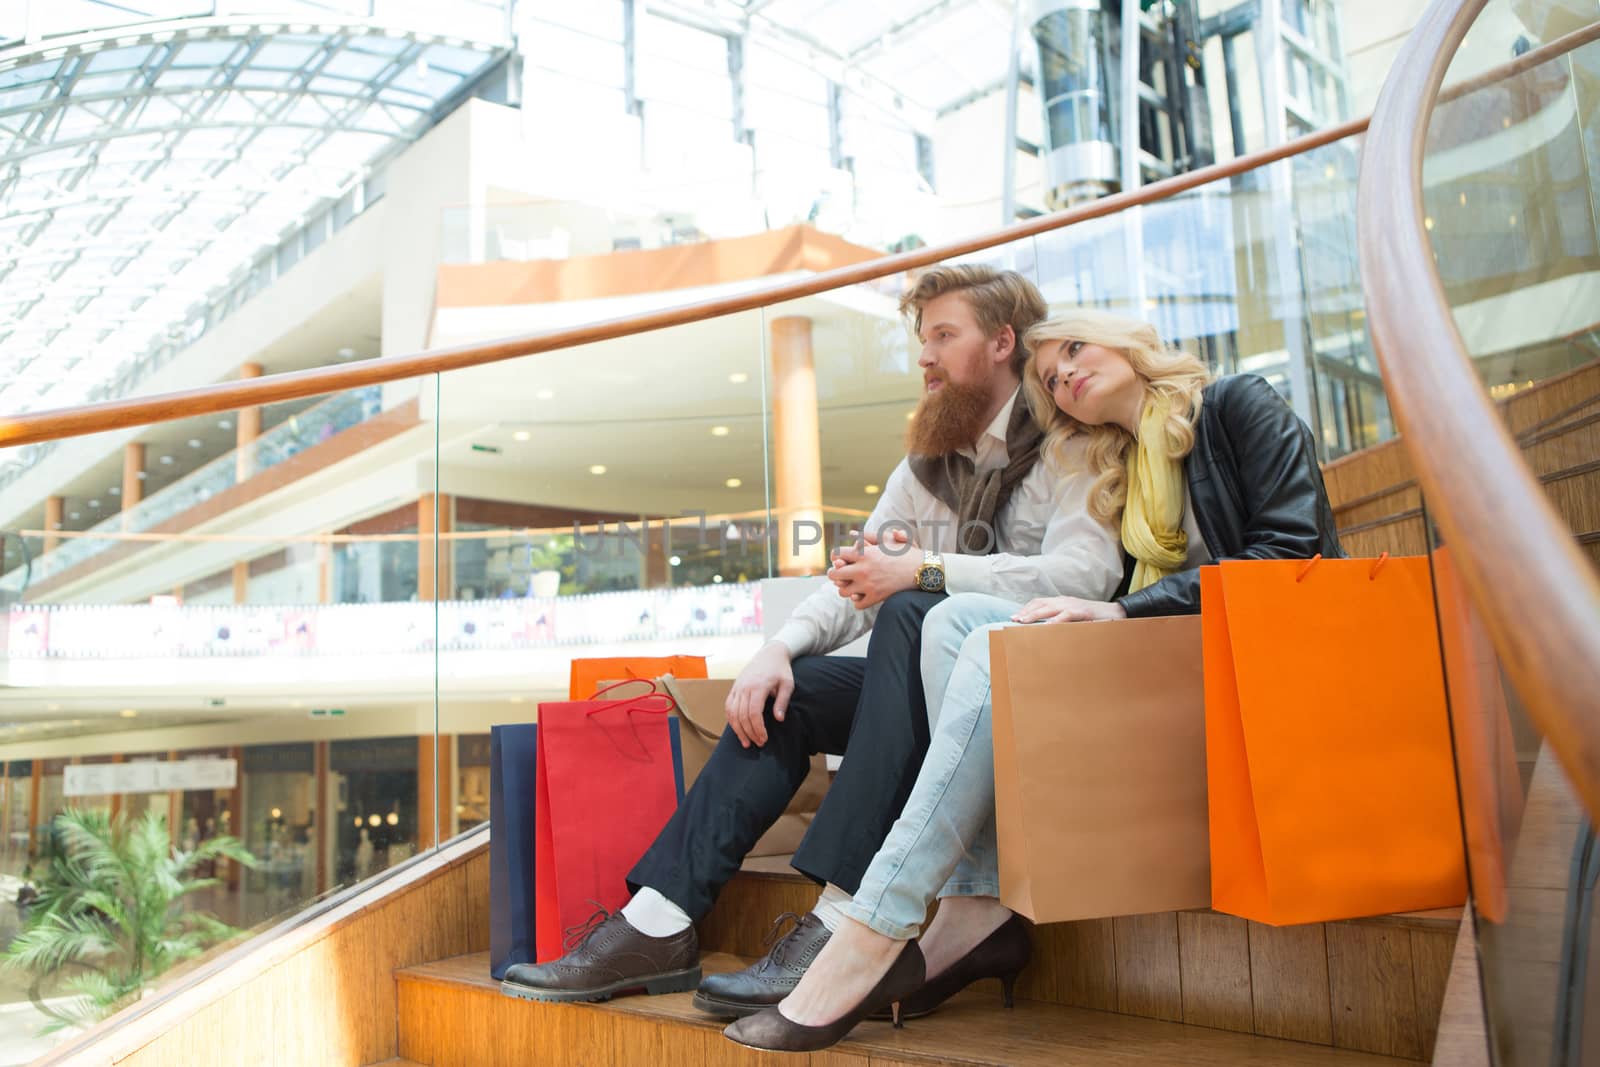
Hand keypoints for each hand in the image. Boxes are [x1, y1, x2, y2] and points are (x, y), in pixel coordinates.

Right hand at [724, 640, 793, 747]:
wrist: (770, 654)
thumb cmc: (780, 670)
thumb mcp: (787, 684)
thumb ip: (782, 702)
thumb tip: (779, 719)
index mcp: (758, 686)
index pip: (754, 713)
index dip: (758, 728)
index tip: (764, 739)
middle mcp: (744, 687)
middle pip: (742, 716)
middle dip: (750, 733)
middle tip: (759, 744)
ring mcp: (737, 687)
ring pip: (732, 713)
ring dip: (738, 730)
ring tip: (746, 742)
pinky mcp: (734, 688)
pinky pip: (728, 706)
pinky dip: (731, 720)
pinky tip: (738, 730)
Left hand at [831, 528, 917, 608]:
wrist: (922, 569)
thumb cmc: (905, 552)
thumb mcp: (887, 540)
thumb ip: (867, 536)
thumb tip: (851, 533)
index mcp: (864, 553)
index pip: (837, 554)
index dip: (835, 557)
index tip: (839, 560)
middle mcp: (863, 569)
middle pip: (835, 574)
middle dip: (836, 574)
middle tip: (840, 575)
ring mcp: (868, 585)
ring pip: (843, 591)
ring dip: (845, 588)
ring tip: (851, 586)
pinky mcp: (876, 597)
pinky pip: (857, 604)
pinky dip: (857, 601)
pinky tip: (861, 595)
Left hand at [1010, 596, 1127, 623]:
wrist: (1116, 613)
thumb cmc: (1093, 618)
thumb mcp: (1074, 619)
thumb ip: (1060, 622)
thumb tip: (1045, 632)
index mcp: (1061, 602)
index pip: (1039, 602)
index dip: (1026, 609)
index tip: (1014, 618)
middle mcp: (1065, 601)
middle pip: (1040, 604)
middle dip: (1026, 612)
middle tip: (1013, 620)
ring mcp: (1074, 605)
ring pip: (1050, 608)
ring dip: (1035, 615)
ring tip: (1024, 622)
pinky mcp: (1083, 612)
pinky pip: (1067, 615)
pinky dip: (1056, 620)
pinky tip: (1047, 626)